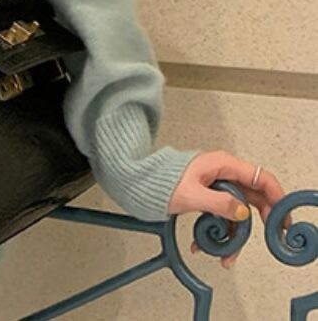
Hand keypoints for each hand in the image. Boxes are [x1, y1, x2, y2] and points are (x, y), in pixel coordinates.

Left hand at [167, 150, 291, 268]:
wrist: (138, 180)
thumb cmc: (160, 181)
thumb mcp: (191, 195)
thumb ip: (218, 203)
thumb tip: (242, 213)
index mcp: (223, 164)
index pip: (260, 177)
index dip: (276, 197)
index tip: (280, 219)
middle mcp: (223, 172)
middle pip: (253, 196)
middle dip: (257, 222)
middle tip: (265, 240)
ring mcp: (216, 184)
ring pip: (237, 210)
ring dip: (233, 233)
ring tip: (224, 255)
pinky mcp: (208, 195)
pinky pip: (222, 214)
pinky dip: (217, 231)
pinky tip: (202, 245)